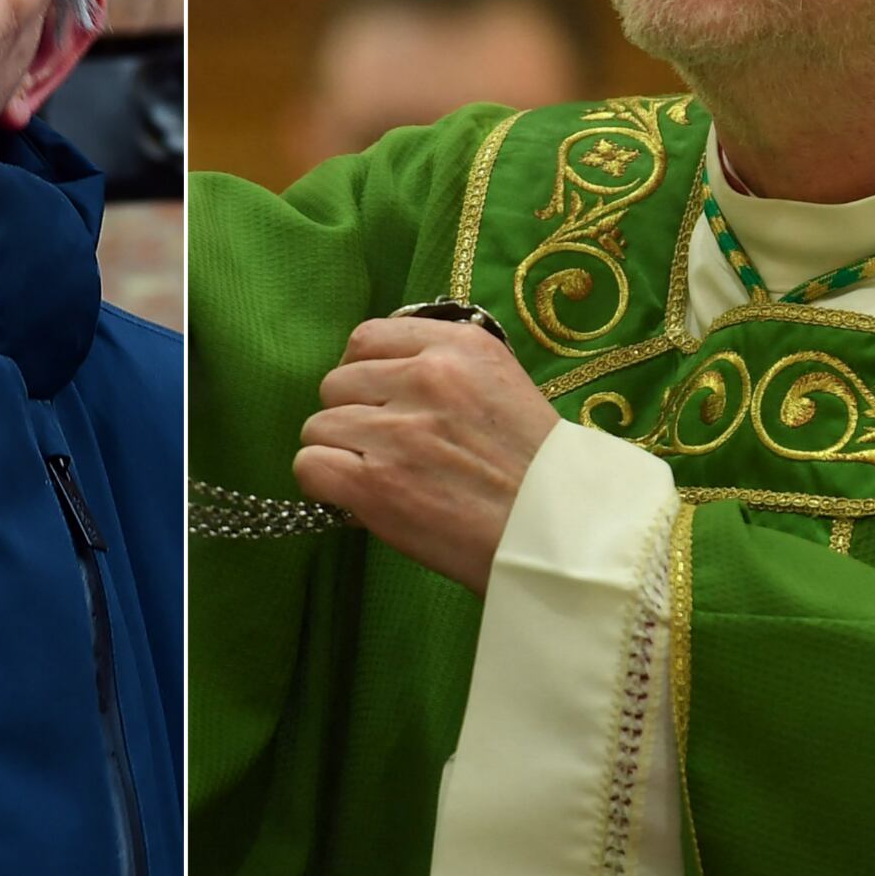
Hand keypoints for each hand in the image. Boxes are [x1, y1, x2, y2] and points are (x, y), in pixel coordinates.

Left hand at [293, 317, 561, 596]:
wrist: (564, 538)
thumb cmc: (539, 473)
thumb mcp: (503, 389)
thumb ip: (444, 372)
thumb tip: (375, 382)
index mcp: (461, 347)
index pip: (367, 337)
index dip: (364, 374)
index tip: (380, 402)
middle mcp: (426, 377)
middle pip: (336, 382)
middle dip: (353, 416)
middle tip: (385, 450)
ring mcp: (398, 429)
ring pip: (318, 425)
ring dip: (338, 453)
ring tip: (378, 478)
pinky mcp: (375, 481)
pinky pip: (310, 465)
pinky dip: (324, 484)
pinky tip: (355, 498)